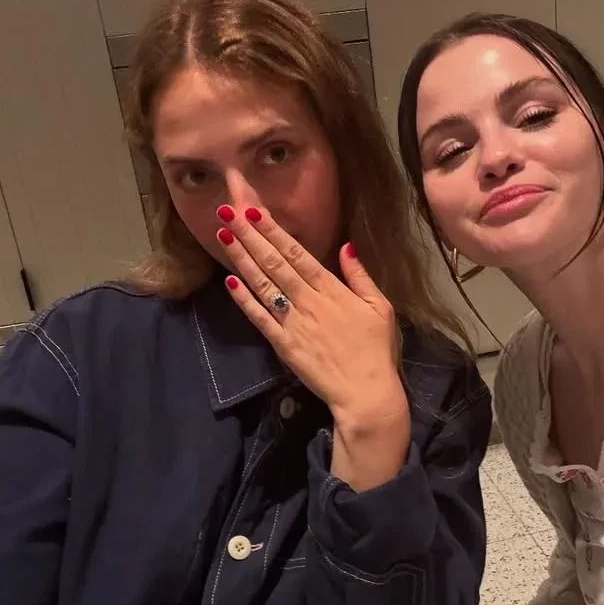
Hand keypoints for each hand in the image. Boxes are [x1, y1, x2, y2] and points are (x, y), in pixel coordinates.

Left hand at [215, 204, 404, 426]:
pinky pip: (259, 318)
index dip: (275, 232)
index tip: (256, 211)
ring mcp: (292, 323)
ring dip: (242, 260)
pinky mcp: (282, 345)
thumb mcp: (380, 307)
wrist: (365, 393)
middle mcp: (308, 301)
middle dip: (250, 236)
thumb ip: (360, 277)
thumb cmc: (377, 350)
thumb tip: (346, 247)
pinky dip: (244, 300)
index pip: (298, 254)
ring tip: (224, 237)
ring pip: (263, 285)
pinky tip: (230, 282)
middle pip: (274, 263)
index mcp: (332, 290)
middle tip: (227, 212)